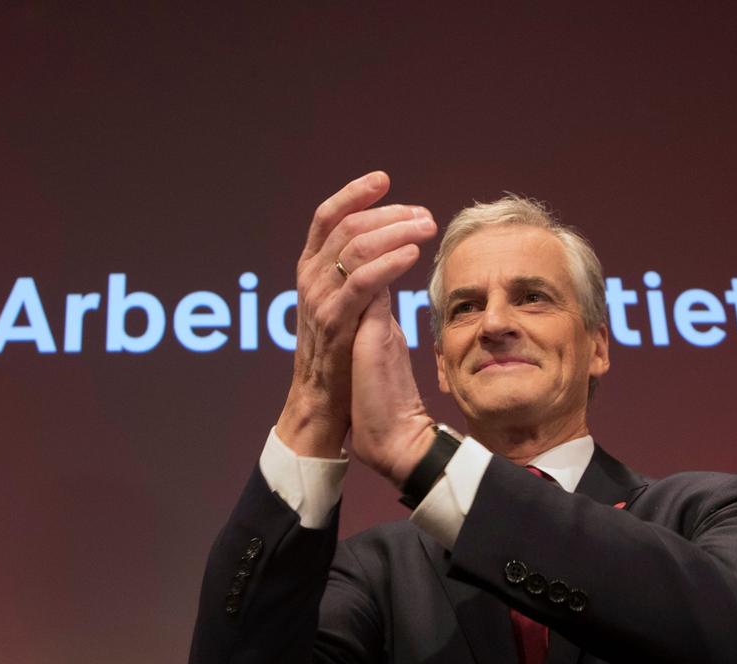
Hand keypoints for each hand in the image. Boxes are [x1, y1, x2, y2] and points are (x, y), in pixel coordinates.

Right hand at [276, 171, 435, 457]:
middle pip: (346, 226)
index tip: (383, 180)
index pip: (327, 218)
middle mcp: (310, 280)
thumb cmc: (341, 362)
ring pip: (354, 247)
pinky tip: (412, 255)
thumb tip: (390, 252)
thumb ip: (363, 281)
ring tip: (427, 227)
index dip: (353, 194)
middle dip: (387, 213)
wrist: (324, 409)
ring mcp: (319, 301)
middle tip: (423, 215)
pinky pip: (362, 283)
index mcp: (311, 272)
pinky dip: (389, 263)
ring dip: (395, 231)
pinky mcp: (336, 324)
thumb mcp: (351, 310)